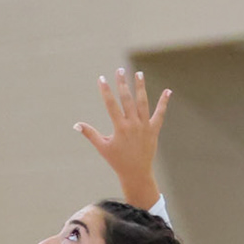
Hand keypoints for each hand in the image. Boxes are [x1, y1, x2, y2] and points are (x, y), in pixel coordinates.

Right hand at [74, 68, 169, 209]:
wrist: (136, 173)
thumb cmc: (117, 161)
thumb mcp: (102, 147)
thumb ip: (90, 134)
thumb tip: (76, 125)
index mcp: (120, 128)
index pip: (111, 105)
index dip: (105, 91)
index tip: (102, 78)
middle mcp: (133, 124)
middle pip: (127, 99)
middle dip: (122, 83)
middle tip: (120, 70)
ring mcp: (145, 126)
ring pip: (143, 102)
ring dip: (140, 87)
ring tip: (138, 73)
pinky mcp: (154, 129)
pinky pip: (160, 113)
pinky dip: (164, 102)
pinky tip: (168, 91)